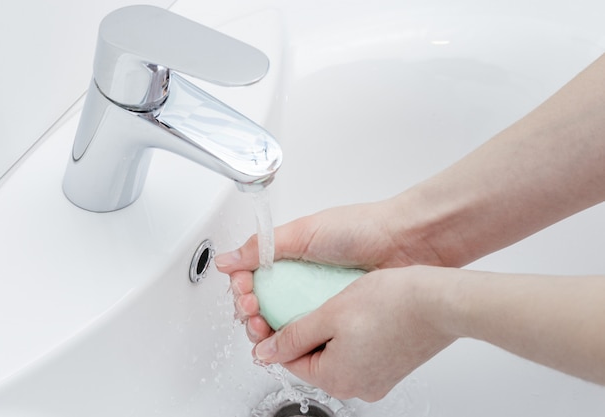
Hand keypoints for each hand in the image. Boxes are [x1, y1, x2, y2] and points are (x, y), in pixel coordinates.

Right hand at [215, 200, 444, 342]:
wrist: (406, 243)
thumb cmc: (361, 229)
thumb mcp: (304, 232)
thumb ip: (262, 247)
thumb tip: (226, 259)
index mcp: (289, 256)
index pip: (253, 279)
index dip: (243, 289)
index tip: (245, 292)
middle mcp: (301, 280)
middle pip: (263, 305)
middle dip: (250, 313)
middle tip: (254, 314)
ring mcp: (318, 300)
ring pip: (283, 323)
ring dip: (267, 330)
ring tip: (266, 329)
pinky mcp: (336, 316)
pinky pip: (310, 332)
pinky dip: (295, 339)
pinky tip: (291, 341)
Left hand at [251, 266, 456, 400]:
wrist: (441, 302)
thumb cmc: (394, 303)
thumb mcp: (330, 314)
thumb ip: (294, 336)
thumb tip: (266, 352)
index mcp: (337, 379)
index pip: (290, 361)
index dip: (278, 333)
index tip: (278, 312)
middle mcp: (357, 387)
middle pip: (313, 359)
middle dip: (306, 331)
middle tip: (313, 303)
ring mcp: (377, 379)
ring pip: (336, 354)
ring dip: (330, 330)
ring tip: (337, 303)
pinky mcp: (391, 367)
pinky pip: (358, 352)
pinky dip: (351, 334)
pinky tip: (358, 312)